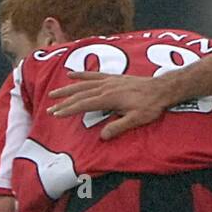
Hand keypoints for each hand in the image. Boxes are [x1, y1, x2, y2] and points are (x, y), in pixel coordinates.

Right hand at [47, 71, 171, 139]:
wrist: (161, 89)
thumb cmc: (151, 106)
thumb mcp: (137, 119)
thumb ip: (119, 127)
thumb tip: (102, 136)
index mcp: (109, 98)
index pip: (83, 104)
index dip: (68, 110)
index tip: (56, 114)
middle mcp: (106, 87)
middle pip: (79, 94)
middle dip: (63, 101)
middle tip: (49, 108)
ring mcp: (109, 81)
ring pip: (83, 84)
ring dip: (67, 89)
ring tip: (54, 93)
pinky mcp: (113, 77)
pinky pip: (93, 75)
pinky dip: (81, 75)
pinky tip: (71, 75)